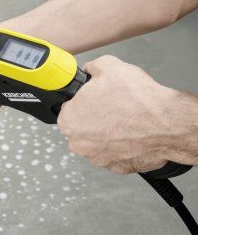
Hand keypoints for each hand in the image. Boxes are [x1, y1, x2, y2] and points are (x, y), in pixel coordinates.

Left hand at [56, 55, 197, 173]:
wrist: (167, 124)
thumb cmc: (138, 100)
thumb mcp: (108, 66)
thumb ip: (91, 68)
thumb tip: (90, 70)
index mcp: (70, 120)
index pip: (67, 109)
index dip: (82, 101)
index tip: (93, 99)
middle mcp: (80, 143)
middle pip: (82, 128)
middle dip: (94, 118)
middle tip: (113, 107)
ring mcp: (99, 159)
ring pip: (99, 142)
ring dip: (109, 132)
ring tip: (126, 119)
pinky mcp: (117, 168)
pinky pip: (116, 154)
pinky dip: (123, 145)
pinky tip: (134, 132)